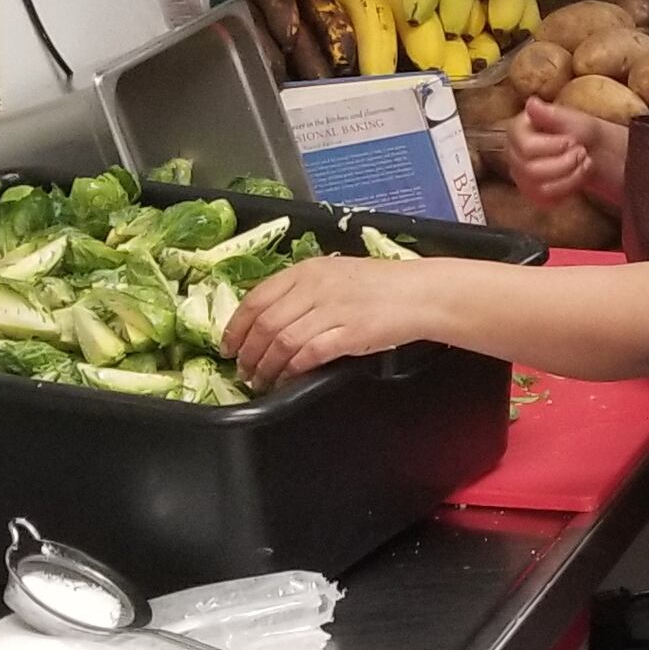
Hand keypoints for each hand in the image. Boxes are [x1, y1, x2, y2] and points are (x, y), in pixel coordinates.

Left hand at [224, 255, 454, 387]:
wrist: (420, 293)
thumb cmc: (381, 284)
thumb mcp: (336, 273)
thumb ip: (303, 288)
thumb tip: (269, 314)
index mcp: (308, 269)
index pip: (257, 298)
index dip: (236, 326)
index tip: (228, 345)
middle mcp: (315, 287)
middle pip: (264, 323)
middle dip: (247, 352)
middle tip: (243, 370)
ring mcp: (332, 310)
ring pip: (281, 341)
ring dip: (266, 366)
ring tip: (261, 380)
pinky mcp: (349, 334)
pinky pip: (308, 355)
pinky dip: (291, 370)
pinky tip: (287, 379)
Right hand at [511, 96, 627, 210]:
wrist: (591, 150)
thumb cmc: (578, 130)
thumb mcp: (570, 117)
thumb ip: (550, 113)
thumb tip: (531, 103)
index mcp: (517, 131)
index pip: (526, 147)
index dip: (552, 146)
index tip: (572, 140)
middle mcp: (513, 155)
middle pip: (532, 171)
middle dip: (565, 163)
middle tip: (583, 152)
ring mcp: (521, 177)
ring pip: (540, 188)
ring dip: (570, 177)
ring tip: (584, 163)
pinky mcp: (532, 194)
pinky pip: (545, 201)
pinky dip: (567, 190)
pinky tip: (577, 177)